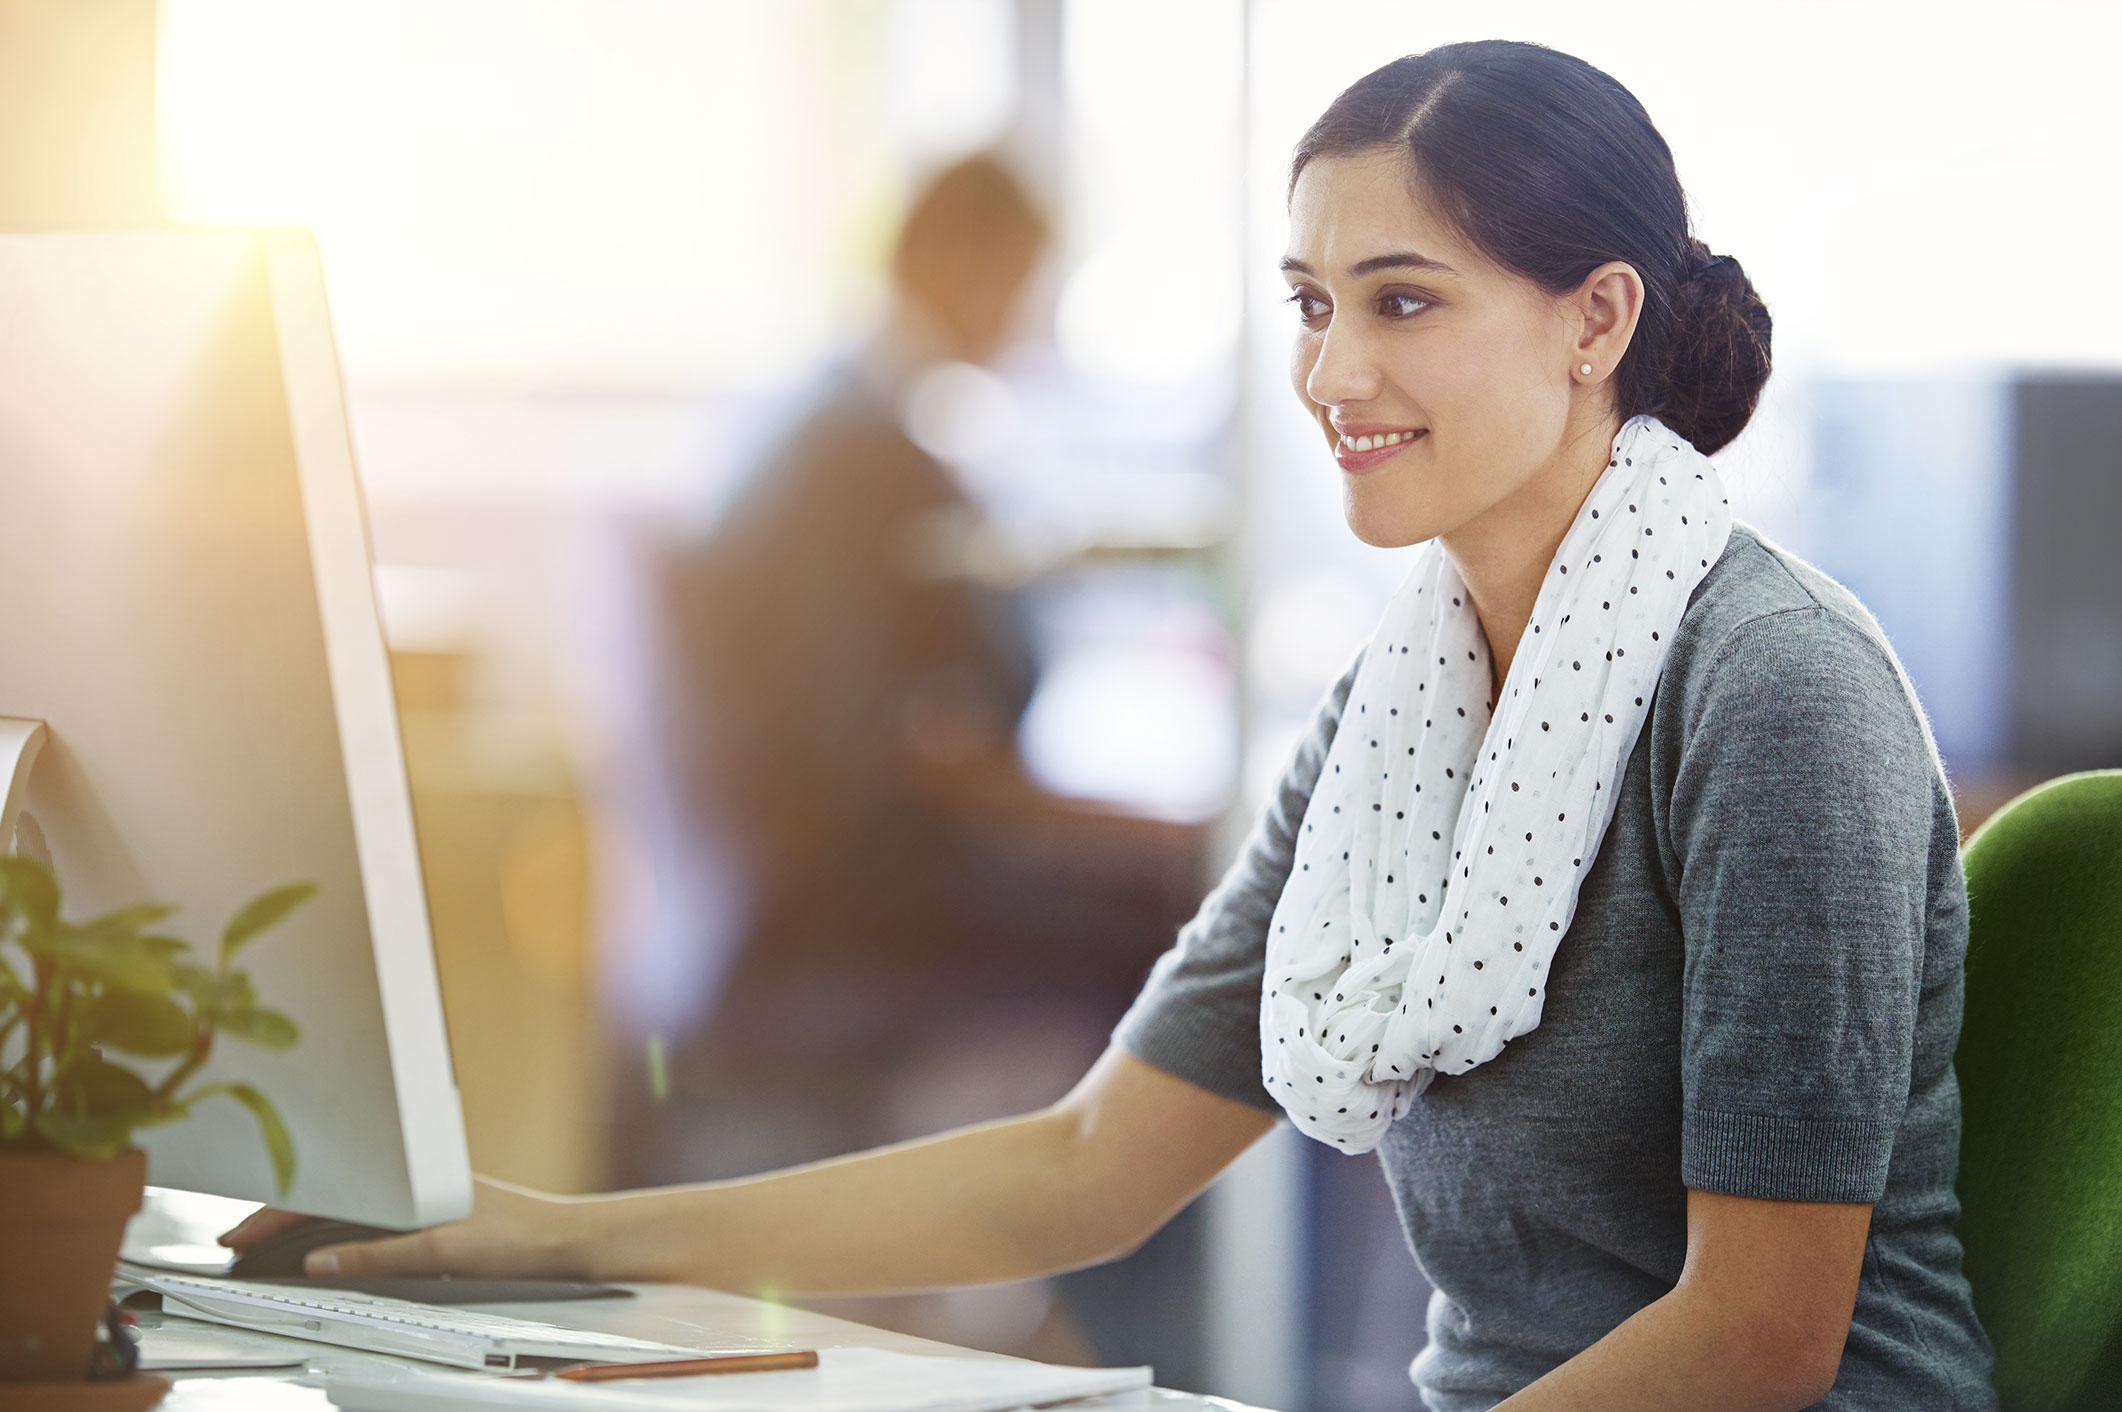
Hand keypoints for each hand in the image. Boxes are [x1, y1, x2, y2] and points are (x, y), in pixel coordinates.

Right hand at [218, 1176, 591, 1278]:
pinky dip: (334, 1226)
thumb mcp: (442, 1252)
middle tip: (237, 1244)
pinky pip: (368, 1213)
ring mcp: (422, 1194)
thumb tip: (317, 1264)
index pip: (325, 1191)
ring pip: (345, 1201)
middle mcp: (413, 1179)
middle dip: (278, 1213)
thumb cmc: (520, 1239)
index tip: (237, 1237)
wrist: (568, 1243)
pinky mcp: (434, 1211)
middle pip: (328, 1191)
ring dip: (303, 1219)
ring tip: (265, 1243)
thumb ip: (379, 1257)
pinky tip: (322, 1243)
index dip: (274, 1214)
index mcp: (409, 1177)